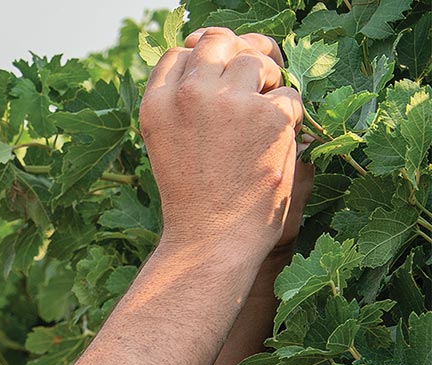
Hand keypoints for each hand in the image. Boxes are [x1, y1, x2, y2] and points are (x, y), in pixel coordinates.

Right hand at [183, 30, 314, 261]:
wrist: (211, 241)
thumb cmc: (193, 198)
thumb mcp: (166, 144)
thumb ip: (180, 101)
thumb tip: (210, 47)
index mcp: (157, 104)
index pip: (180, 54)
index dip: (202, 60)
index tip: (217, 84)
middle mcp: (189, 95)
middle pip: (219, 42)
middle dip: (238, 56)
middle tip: (247, 89)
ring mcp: (230, 103)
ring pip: (256, 60)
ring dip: (266, 83)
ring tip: (259, 123)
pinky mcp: (268, 116)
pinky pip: (288, 95)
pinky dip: (287, 120)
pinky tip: (270, 149)